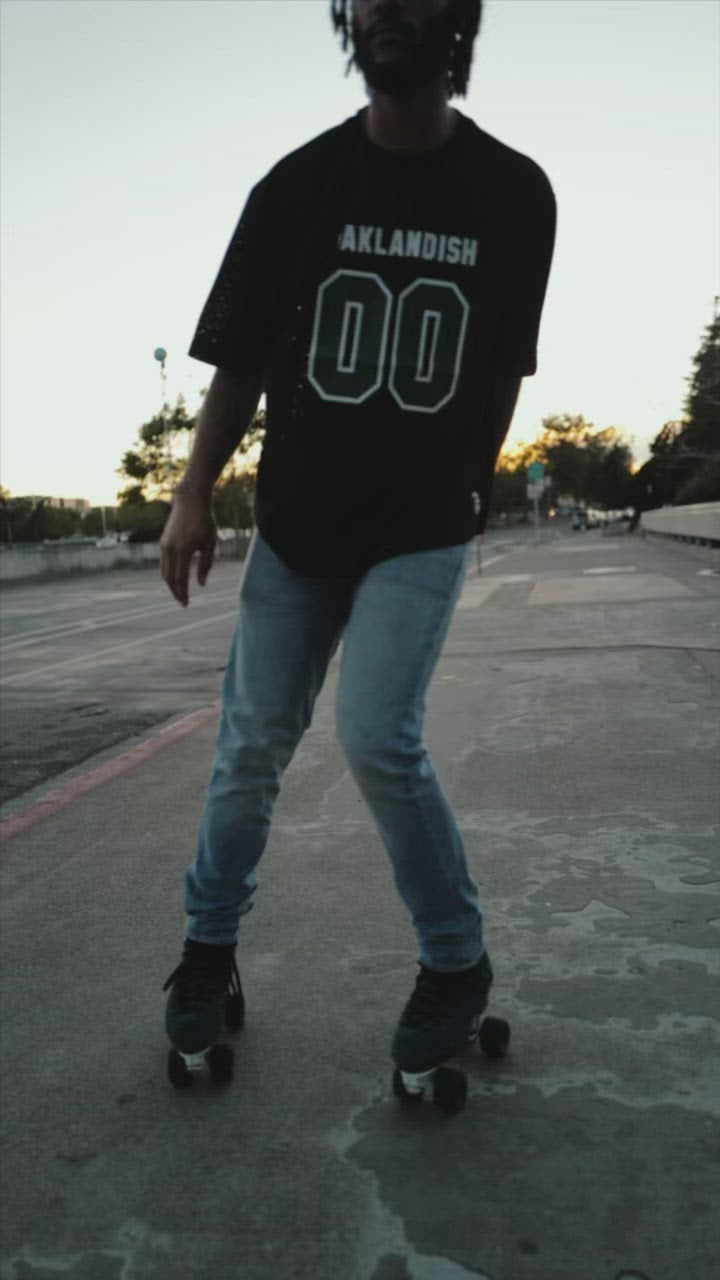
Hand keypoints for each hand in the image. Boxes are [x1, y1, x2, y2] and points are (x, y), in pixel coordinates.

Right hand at [160, 489, 215, 606]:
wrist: (189, 501)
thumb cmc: (204, 522)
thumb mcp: (210, 543)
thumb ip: (206, 565)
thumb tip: (200, 584)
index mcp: (184, 549)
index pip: (181, 578)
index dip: (183, 593)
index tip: (186, 604)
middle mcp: (171, 548)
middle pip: (170, 578)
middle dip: (176, 592)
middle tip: (183, 603)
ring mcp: (164, 545)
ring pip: (164, 572)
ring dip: (171, 585)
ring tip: (180, 593)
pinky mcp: (163, 542)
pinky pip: (164, 563)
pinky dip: (169, 574)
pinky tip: (177, 579)